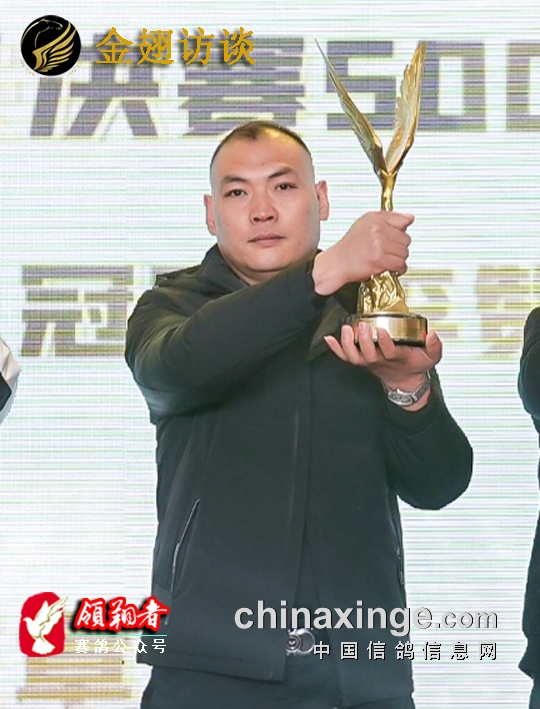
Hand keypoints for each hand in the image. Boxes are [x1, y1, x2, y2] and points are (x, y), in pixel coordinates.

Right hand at [313, 211, 413, 295]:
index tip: (400, 234)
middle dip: (400, 246)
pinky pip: (400, 263)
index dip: (402, 230)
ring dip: (399, 258)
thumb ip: (388, 219)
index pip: (403, 220)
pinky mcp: (380, 259)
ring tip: (389, 258)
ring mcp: (379, 244)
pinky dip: (399, 268)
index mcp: (375, 218)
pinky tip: (391, 266)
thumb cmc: (349, 247)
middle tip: (390, 250)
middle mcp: (378, 229)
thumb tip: (409, 218)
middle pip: (405, 238)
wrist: (337, 263)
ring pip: (404, 252)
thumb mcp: (365, 224)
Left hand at [324, 324, 441, 404]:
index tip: (383, 330)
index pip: (390, 352)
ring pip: (354, 357)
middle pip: (368, 354)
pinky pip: (345, 357)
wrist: (403, 380)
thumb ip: (435, 346)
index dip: (386, 342)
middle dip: (364, 340)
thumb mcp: (431, 357)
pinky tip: (329, 339)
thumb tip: (433, 334)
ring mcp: (368, 362)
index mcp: (397, 358)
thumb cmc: (415, 364)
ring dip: (347, 344)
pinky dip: (336, 349)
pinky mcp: (360, 361)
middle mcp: (380, 360)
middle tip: (363, 325)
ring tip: (346, 329)